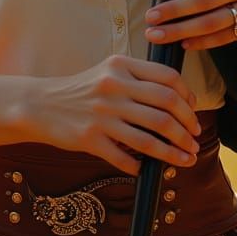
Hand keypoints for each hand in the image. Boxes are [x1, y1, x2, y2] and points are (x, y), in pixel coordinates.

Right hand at [39, 55, 200, 175]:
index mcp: (120, 66)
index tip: (193, 111)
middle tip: (195, 139)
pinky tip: (148, 169)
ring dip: (174, 152)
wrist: (41, 104)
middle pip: (165, 108)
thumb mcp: (109, 71)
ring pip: (150, 138)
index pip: (167, 78)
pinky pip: (125, 158)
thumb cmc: (83, 90)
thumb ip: (140, 78)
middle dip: (187, 127)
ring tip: (187, 159)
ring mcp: (101, 114)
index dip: (187, 97)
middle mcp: (113, 87)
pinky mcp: (90, 139)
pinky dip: (141, 166)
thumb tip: (181, 100)